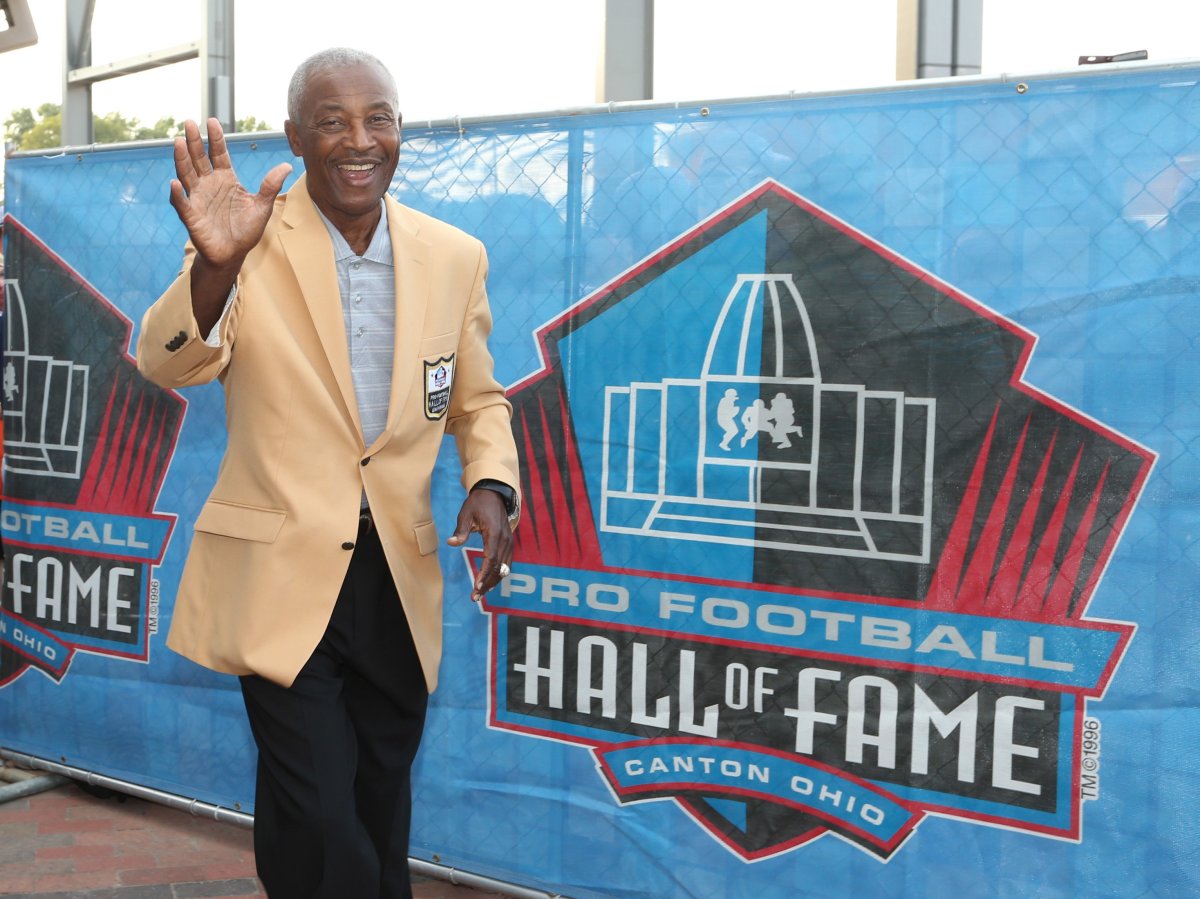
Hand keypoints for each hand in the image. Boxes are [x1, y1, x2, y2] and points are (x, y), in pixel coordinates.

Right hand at [169, 118, 291, 268]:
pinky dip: (178, 195)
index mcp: (226, 180)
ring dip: (182, 159)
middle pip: (199, 159)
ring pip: (187, 175)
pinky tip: (175, 183)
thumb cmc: (246, 230)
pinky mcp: (192, 216)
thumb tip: (287, 165)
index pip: (219, 154)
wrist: (233, 254)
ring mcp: (198, 199)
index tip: (213, 121)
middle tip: (189, 122)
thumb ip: (271, 186)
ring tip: (178, 142)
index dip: (216, 139)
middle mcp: (209, 185)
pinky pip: (183, 204)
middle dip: (194, 141)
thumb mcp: (263, 207)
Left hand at [446, 489, 512, 601]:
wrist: (494, 493)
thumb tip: (451, 543)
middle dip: (487, 584)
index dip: (484, 574)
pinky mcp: (509, 543)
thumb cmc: (478, 503)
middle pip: (498, 568)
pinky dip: (499, 574)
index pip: (490, 559)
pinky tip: (490, 583)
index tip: (477, 586)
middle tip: (475, 597)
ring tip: (480, 594)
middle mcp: (504, 540)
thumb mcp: (465, 514)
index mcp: (494, 533)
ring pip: (504, 568)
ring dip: (493, 582)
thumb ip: (460, 530)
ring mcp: (509, 542)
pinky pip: (506, 563)